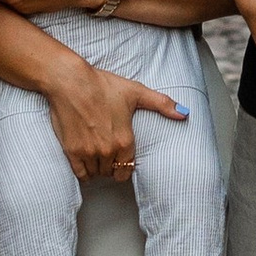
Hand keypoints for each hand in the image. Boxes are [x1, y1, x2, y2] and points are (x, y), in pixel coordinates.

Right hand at [44, 61, 189, 185]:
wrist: (70, 81)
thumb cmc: (102, 85)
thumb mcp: (136, 92)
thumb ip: (162, 104)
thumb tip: (185, 113)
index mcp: (125, 140)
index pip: (128, 169)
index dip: (124, 167)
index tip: (121, 161)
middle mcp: (108, 150)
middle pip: (111, 172)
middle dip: (111, 167)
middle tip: (108, 156)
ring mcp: (89, 152)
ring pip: (96, 174)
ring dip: (97, 169)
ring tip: (96, 157)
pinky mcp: (72, 151)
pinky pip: (80, 173)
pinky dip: (83, 172)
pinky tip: (84, 163)